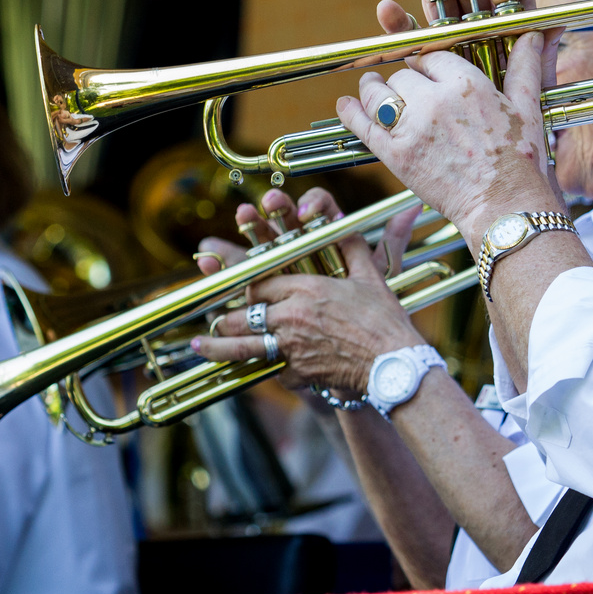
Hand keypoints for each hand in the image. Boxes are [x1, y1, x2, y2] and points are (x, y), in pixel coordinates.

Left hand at [191, 195, 425, 393]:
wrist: (392, 364)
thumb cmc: (384, 319)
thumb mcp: (370, 276)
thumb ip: (352, 246)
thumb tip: (344, 219)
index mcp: (305, 287)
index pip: (260, 282)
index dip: (246, 284)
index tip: (239, 287)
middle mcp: (291, 315)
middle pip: (245, 312)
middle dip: (226, 315)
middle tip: (212, 318)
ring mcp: (291, 346)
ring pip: (244, 344)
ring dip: (219, 345)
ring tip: (200, 344)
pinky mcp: (297, 374)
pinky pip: (272, 369)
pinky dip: (264, 369)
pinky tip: (247, 373)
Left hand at [338, 30, 562, 247]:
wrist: (505, 207)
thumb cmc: (521, 161)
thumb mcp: (527, 108)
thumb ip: (524, 69)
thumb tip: (533, 37)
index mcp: (467, 83)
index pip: (431, 58)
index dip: (425, 65)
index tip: (422, 72)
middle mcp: (435, 100)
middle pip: (402, 75)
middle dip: (402, 81)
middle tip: (402, 89)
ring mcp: (412, 127)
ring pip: (378, 94)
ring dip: (372, 89)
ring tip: (370, 87)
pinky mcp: (395, 154)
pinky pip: (362, 124)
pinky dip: (350, 112)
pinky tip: (345, 106)